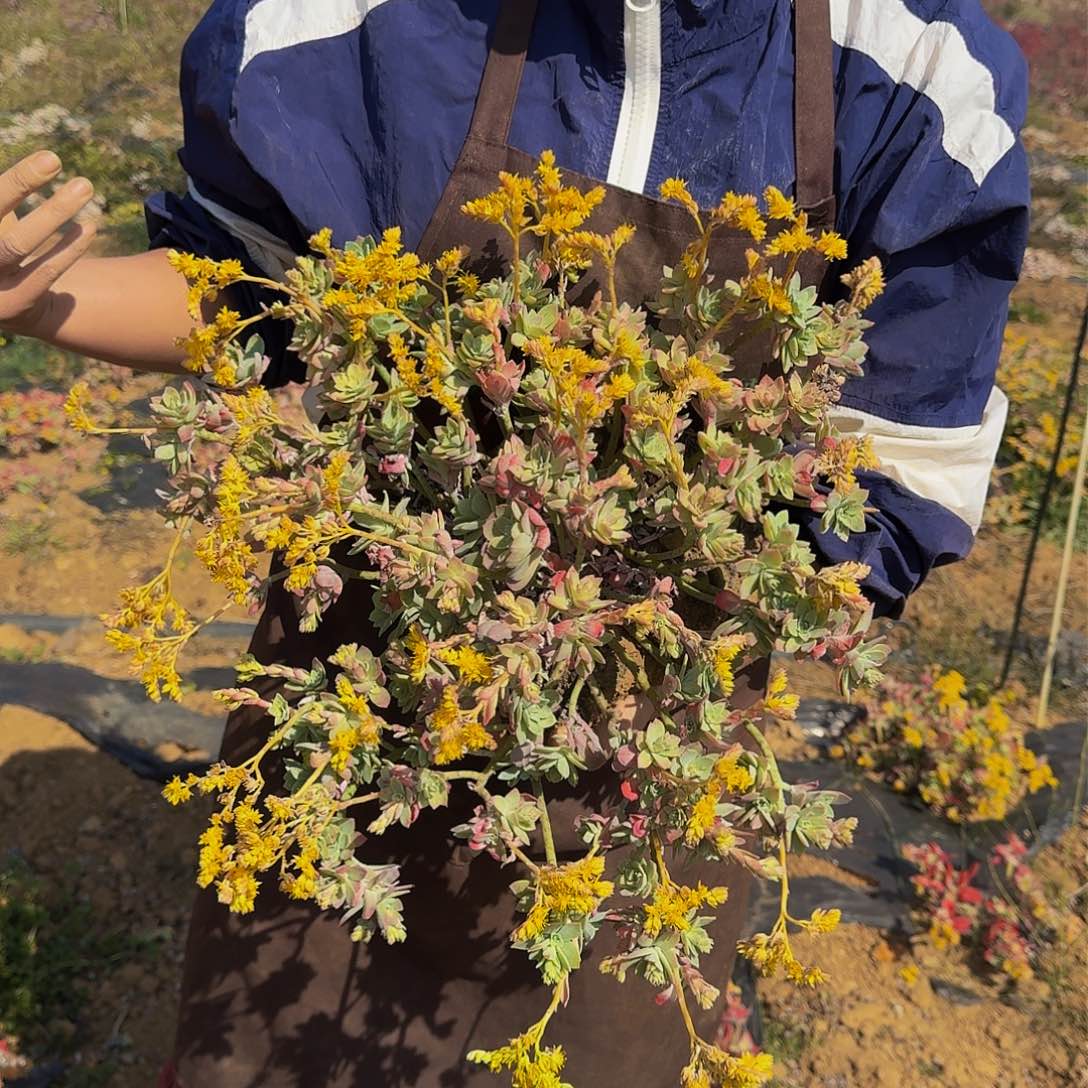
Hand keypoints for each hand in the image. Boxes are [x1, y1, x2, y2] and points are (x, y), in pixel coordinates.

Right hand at [0, 150, 96, 334]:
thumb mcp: (1, 219)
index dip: (19, 180)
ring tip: (85, 187)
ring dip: (53, 213)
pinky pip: (44, 273)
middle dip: (27, 187)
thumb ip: (8, 197)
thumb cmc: (0, 244)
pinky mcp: (13, 303)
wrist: (2, 302)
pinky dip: (68, 249)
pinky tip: (89, 227)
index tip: (52, 159)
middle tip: (68, 170)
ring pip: (18, 244)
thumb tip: (45, 162)